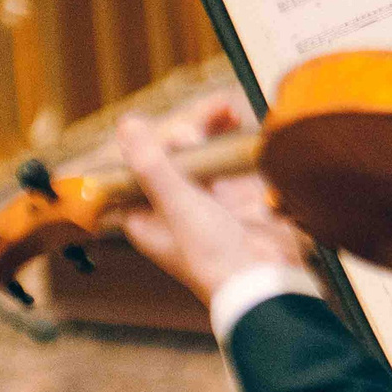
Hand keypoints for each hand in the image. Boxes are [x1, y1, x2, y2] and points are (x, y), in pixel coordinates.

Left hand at [117, 105, 308, 306]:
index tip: (180, 125)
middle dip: (194, 129)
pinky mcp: (239, 201)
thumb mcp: (178, 204)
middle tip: (219, 111)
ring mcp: (208, 202)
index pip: (142, 164)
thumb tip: (127, 124)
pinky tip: (244, 132)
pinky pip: (231, 164)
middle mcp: (174, 206)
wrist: (264, 280)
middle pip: (176, 154)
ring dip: (216, 131)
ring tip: (231, 113)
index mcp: (146, 214)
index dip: (158, 139)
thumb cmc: (212, 254)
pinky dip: (236, 147)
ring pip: (204, 155)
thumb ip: (152, 164)